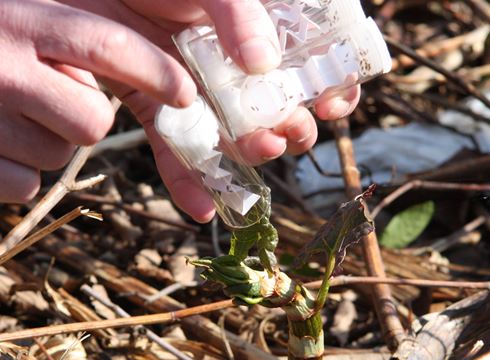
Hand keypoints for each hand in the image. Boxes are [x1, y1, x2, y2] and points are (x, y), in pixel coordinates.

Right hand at [0, 0, 194, 201]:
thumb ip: (57, 31)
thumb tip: (124, 72)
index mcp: (16, 17)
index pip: (108, 43)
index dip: (158, 71)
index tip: (186, 93)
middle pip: (93, 121)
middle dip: (90, 122)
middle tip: (61, 107)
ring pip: (59, 158)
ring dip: (49, 147)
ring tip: (8, 118)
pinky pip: (20, 187)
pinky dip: (16, 175)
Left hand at [69, 0, 361, 221]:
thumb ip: (239, 13)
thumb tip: (263, 64)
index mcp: (261, 27)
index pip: (314, 62)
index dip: (331, 89)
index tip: (330, 104)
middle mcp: (235, 62)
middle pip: (279, 108)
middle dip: (291, 128)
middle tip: (285, 130)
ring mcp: (197, 87)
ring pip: (233, 135)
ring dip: (250, 154)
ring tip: (255, 151)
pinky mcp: (157, 105)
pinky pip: (175, 148)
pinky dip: (186, 180)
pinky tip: (200, 209)